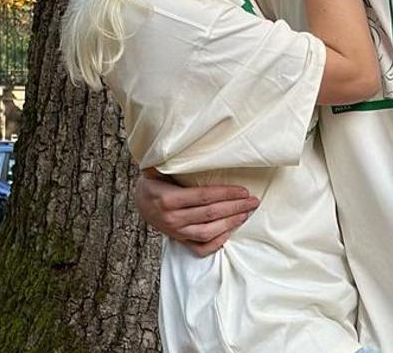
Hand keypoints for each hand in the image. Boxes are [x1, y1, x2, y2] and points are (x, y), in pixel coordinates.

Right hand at [135, 169, 258, 256]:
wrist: (139, 201)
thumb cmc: (154, 181)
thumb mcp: (157, 169)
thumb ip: (172, 162)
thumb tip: (186, 146)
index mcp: (168, 199)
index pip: (204, 197)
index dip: (226, 194)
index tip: (244, 191)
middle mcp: (172, 219)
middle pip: (210, 214)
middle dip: (235, 207)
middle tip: (253, 201)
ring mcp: (176, 232)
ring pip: (209, 232)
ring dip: (231, 223)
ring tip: (246, 213)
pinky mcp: (179, 240)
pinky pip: (201, 247)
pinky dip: (217, 241)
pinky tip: (230, 230)